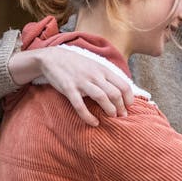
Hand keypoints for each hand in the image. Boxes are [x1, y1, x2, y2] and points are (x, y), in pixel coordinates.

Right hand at [9, 48, 134, 125]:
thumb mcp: (95, 65)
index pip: (123, 85)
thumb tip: (122, 90)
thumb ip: (107, 76)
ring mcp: (82, 81)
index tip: (129, 106)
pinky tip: (94, 122)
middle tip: (122, 116)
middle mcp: (95, 75)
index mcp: (103, 69)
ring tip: (112, 117)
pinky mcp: (69, 88)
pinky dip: (88, 116)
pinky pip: (80, 106)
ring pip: (102, 97)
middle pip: (115, 93)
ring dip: (110, 110)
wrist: (53, 58)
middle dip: (121, 107)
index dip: (129, 98)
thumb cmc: (77, 64)